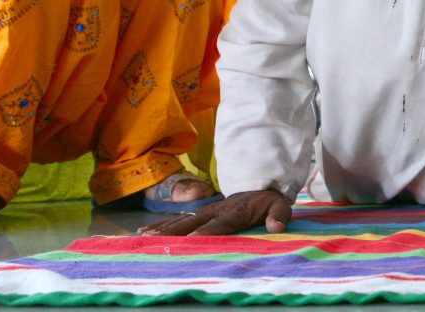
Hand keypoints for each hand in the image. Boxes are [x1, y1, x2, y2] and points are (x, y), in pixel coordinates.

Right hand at [138, 189, 291, 235]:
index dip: (208, 231)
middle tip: (156, 239)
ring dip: (163, 228)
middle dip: (175, 231)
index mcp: (237, 211)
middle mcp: (218, 209)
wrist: (261, 184)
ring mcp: (207, 210)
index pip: (221, 223)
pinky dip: (161, 225)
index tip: (192, 239)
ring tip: (144, 236)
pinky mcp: (201, 212)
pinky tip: (145, 231)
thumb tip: (276, 227)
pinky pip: (179, 218)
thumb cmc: (269, 200)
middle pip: (194, 221)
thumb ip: (278, 216)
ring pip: (182, 219)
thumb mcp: (280, 206)